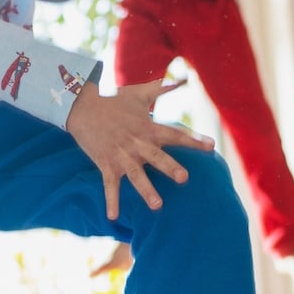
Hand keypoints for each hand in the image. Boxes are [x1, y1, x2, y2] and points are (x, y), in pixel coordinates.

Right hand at [65, 78, 214, 219]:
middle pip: (157, 157)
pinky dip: (111, 200)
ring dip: (146, 190)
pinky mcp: (106, 163)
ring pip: (136, 175)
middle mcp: (137, 143)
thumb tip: (182, 77)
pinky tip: (113, 217)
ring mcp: (121, 155)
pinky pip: (109, 185)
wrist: (82, 107)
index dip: (193, 140)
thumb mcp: (139, 93)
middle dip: (170, 167)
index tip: (210, 147)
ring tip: (157, 206)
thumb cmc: (114, 100)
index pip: (174, 135)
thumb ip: (163, 87)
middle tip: (184, 179)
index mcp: (148, 128)